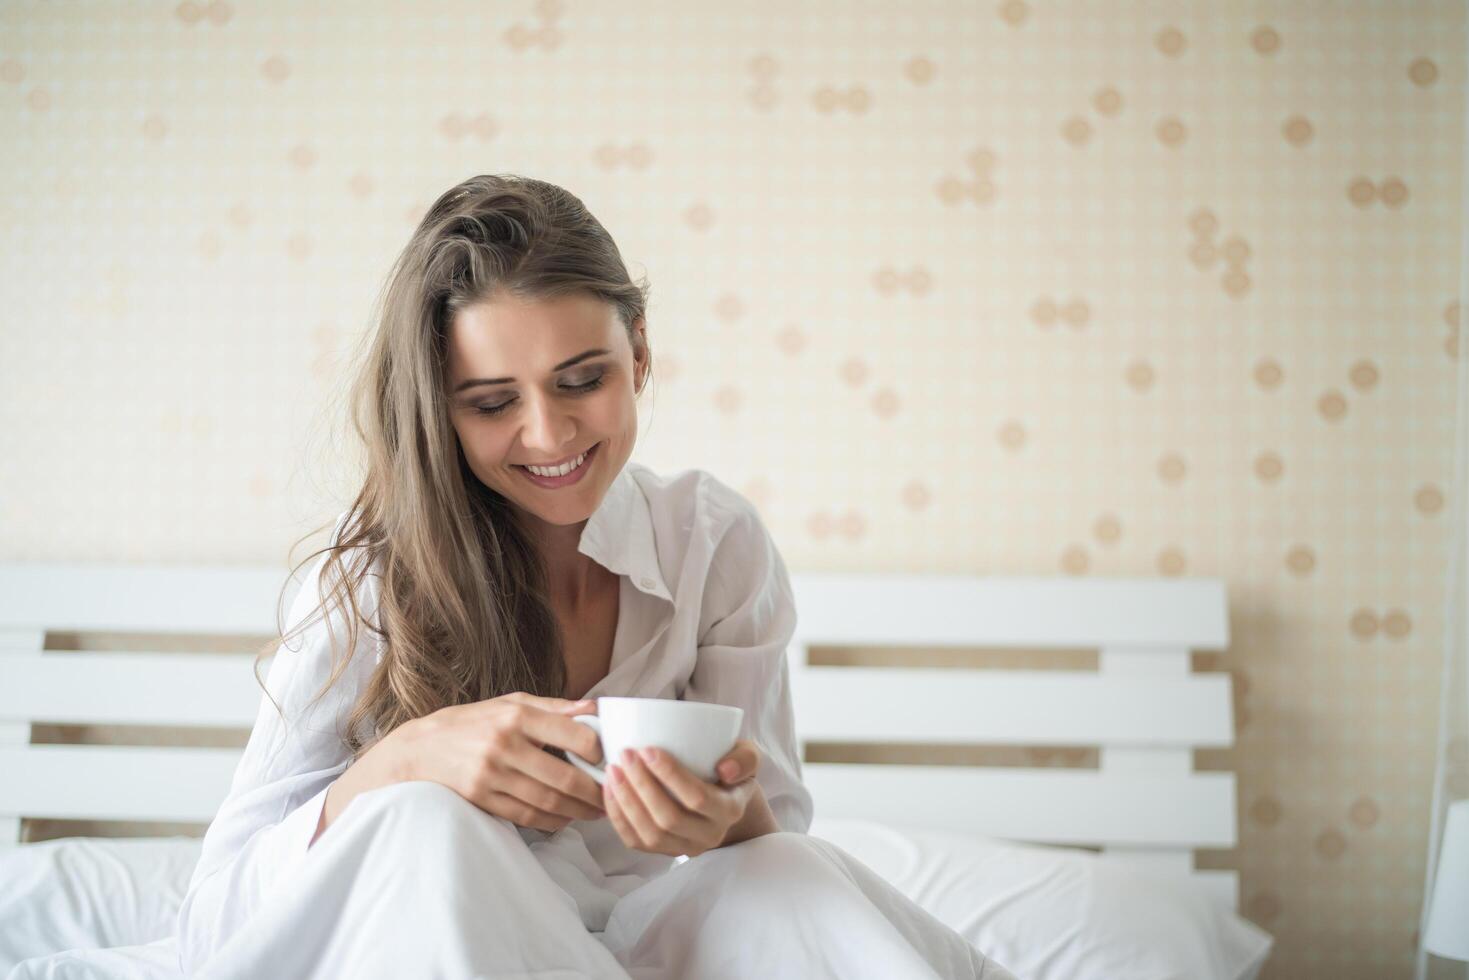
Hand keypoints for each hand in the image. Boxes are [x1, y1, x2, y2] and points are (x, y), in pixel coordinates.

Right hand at [394, 692, 606, 832]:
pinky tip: (564, 819)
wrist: (420, 749)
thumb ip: (555, 707)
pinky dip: (550, 821)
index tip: (608, 758)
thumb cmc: (473, 722)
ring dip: (577, 811)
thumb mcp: (511, 703)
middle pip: (563, 777)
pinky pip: (525, 815)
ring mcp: (491, 775)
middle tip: (611, 796)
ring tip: (594, 812)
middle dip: (594, 792)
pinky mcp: (481, 798)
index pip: (571, 734)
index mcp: (517, 716)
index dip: (597, 750)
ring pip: (547, 801)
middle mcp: (504, 745)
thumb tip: (596, 708)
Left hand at [602, 738, 761, 856]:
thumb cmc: (730, 771)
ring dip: (626, 802)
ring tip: (612, 770)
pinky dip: (618, 817)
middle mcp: (709, 835)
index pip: (697, 798)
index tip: (648, 750)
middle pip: (668, 819)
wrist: (725, 802)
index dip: (670, 775)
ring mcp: (685, 848)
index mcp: (729, 810)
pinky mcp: (664, 853)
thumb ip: (744, 757)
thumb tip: (724, 769)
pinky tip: (610, 790)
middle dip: (642, 786)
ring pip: (649, 835)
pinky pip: (635, 842)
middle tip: (625, 754)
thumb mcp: (747, 756)